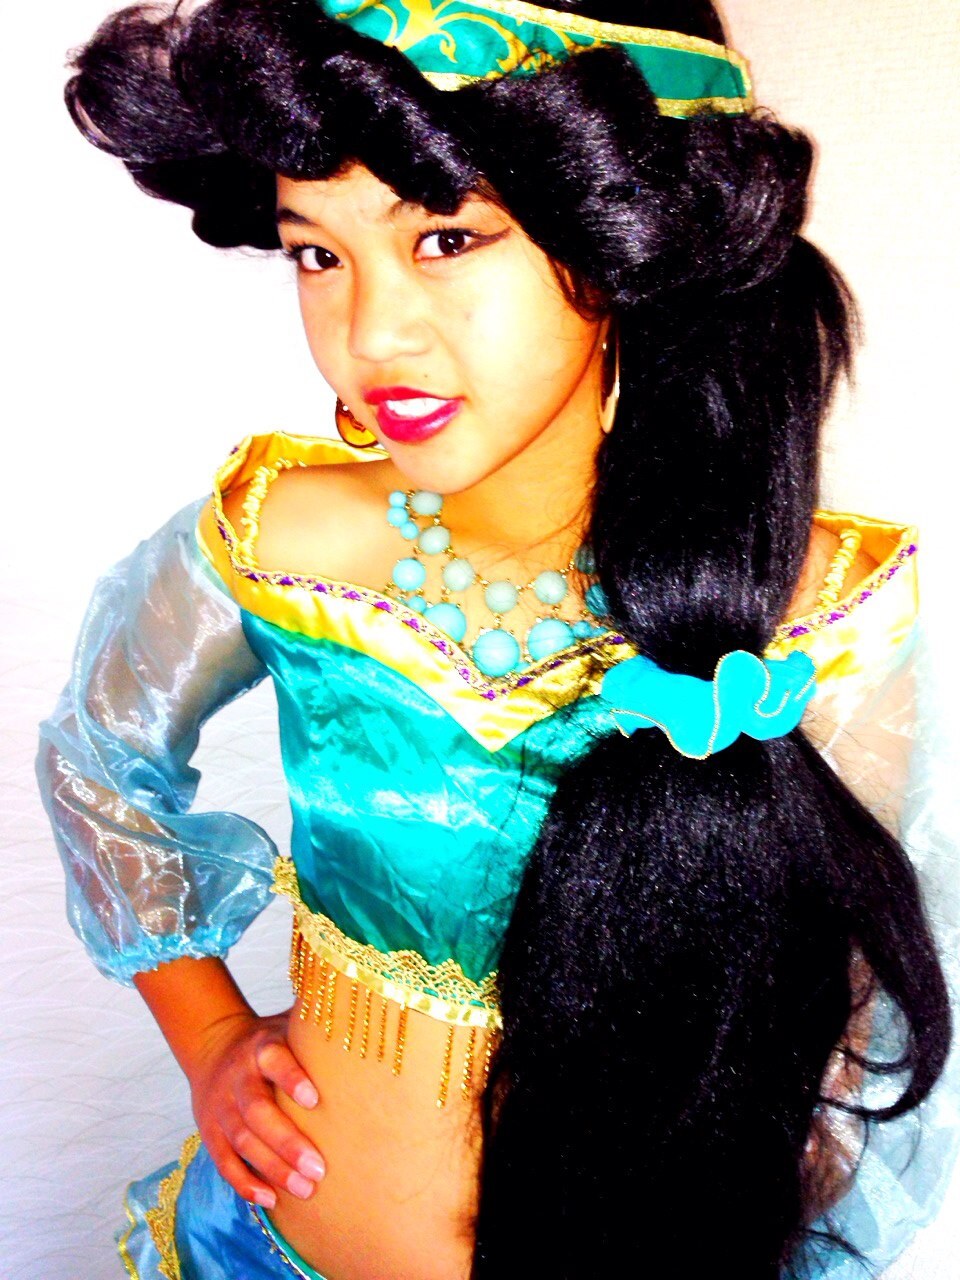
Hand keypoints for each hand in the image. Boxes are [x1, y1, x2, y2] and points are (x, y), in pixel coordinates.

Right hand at [187, 1008, 325, 1209]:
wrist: (213, 1045)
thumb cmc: (271, 1040)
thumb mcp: (290, 1025)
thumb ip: (321, 1025)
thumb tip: (372, 1009)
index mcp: (261, 1047)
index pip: (273, 1059)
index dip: (291, 1078)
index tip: (315, 1099)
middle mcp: (238, 1077)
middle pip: (257, 1111)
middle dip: (287, 1142)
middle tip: (319, 1168)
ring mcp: (221, 1106)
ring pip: (243, 1140)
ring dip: (273, 1168)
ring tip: (306, 1189)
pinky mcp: (211, 1131)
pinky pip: (224, 1161)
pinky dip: (245, 1182)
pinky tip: (271, 1199)